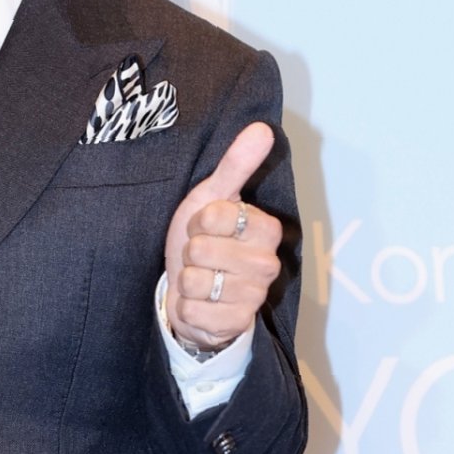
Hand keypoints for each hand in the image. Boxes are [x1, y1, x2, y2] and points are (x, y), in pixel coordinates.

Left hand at [164, 121, 281, 351]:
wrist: (193, 293)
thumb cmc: (203, 241)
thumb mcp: (211, 198)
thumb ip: (236, 165)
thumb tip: (262, 128)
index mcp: (267, 229)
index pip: (215, 215)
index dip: (199, 220)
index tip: (204, 227)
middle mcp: (267, 264)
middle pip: (203, 249)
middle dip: (190, 253)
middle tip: (200, 256)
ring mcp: (253, 297)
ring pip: (196, 281)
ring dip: (187, 281)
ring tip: (200, 278)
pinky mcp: (235, 325)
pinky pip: (193, 310)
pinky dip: (186, 307)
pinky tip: (199, 303)